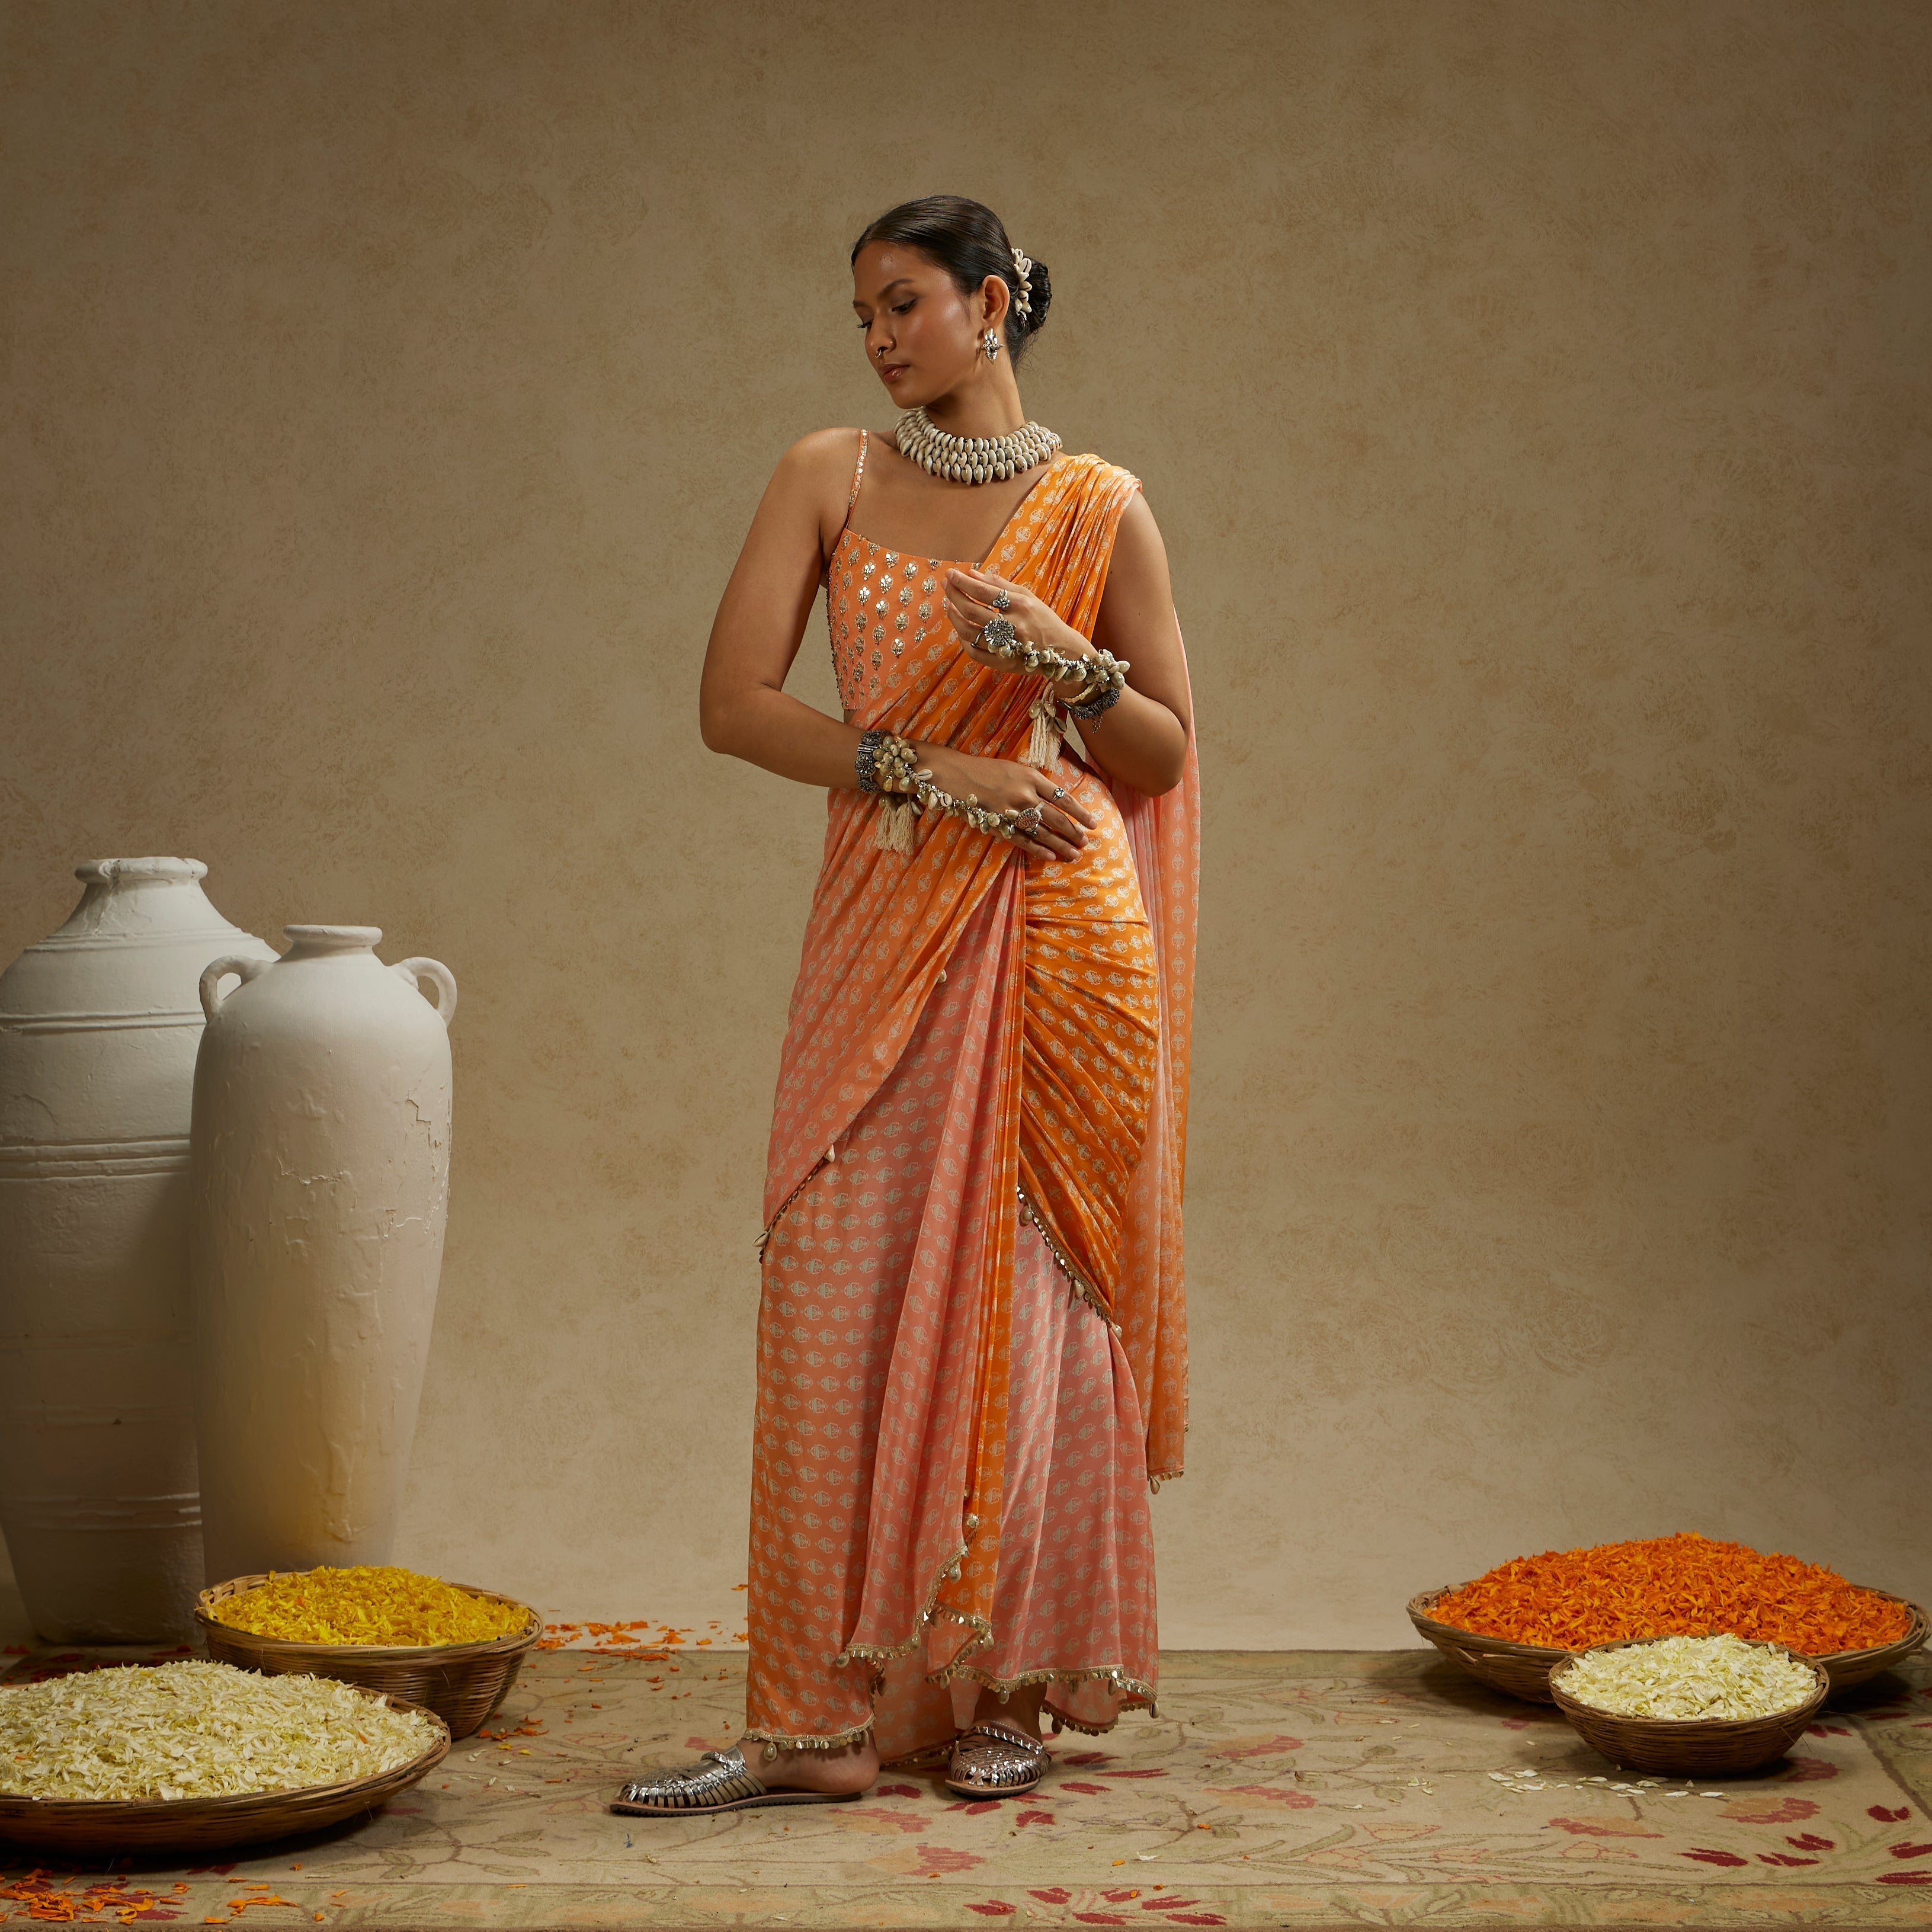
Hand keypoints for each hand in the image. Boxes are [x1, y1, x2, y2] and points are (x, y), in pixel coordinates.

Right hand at [914, 745, 1097, 863]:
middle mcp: (1025, 794)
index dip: (1080, 812)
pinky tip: (1051, 857)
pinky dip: (1038, 849)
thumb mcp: (1015, 768)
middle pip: (1056, 817)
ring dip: (1061, 844)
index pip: (1063, 798)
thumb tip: (1056, 799)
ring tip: (1074, 854)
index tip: (1093, 823)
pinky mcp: (998, 824)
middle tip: (1085, 843)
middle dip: (1073, 832)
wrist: (954, 774)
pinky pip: (1023, 840)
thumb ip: (1035, 782)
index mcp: (1031, 777)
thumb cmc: (986, 769)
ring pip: (1043, 832)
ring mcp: (1011, 811)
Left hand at [944, 567, 1093, 688]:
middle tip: (946, 585)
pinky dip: (963, 640)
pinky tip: (959, 628)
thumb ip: (1000, 585)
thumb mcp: (1028, 596)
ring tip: (948, 604)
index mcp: (1022, 605)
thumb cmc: (1043, 619)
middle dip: (954, 595)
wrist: (1062, 652)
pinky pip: (974, 652)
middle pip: (972, 610)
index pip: (984, 591)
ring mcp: (1007, 647)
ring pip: (969, 632)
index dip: (963, 582)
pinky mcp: (1003, 664)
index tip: (951, 574)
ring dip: (954, 617)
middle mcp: (1014, 626)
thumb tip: (973, 574)